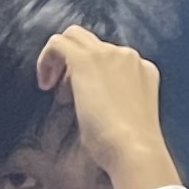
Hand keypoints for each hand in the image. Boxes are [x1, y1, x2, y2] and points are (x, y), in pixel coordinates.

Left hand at [36, 25, 178, 188]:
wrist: (134, 151)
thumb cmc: (129, 148)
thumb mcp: (126, 119)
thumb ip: (113, 101)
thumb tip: (89, 102)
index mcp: (144, 71)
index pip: (112, 60)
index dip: (93, 76)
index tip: (83, 98)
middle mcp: (129, 57)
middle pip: (94, 45)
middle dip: (76, 64)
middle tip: (68, 94)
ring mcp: (109, 54)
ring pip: (75, 37)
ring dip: (61, 61)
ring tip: (55, 91)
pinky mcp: (86, 60)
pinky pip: (58, 43)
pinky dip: (47, 59)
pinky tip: (45, 84)